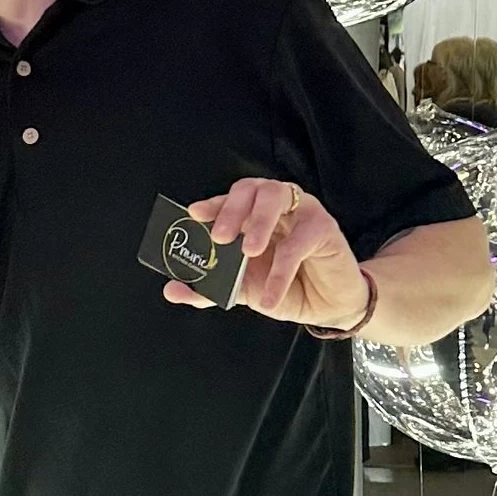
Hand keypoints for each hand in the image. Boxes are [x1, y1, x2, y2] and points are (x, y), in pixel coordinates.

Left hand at [168, 178, 369, 327]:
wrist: (326, 307)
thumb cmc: (285, 287)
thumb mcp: (242, 289)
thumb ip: (208, 288)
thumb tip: (170, 290)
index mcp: (253, 215)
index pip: (230, 199)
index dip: (213, 204)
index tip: (195, 214)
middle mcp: (275, 206)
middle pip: (251, 188)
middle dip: (232, 209)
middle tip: (220, 237)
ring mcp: (301, 211)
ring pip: (276, 197)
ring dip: (259, 221)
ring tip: (249, 252)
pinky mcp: (325, 227)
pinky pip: (299, 242)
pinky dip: (282, 270)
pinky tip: (270, 295)